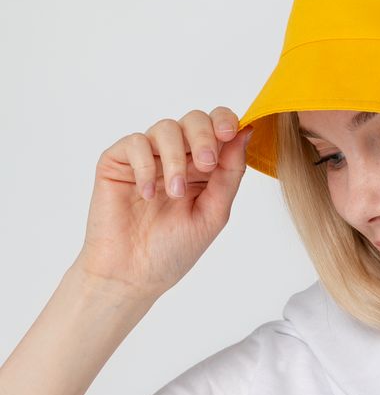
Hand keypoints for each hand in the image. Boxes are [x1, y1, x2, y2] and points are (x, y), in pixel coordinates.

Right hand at [73, 107, 252, 299]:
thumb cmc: (173, 249)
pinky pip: (135, 142)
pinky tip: (147, 194)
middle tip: (206, 164)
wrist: (132, 275)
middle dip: (204, 136)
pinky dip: (145, 166)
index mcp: (203, 167)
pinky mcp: (117, 162)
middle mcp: (176, 157)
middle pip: (194, 119)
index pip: (217, 127)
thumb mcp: (214, 212)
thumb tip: (247, 132)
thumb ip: (230, 173)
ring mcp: (147, 158)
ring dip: (176, 158)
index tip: (231, 132)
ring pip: (166, 127)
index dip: (225, 121)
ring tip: (175, 193)